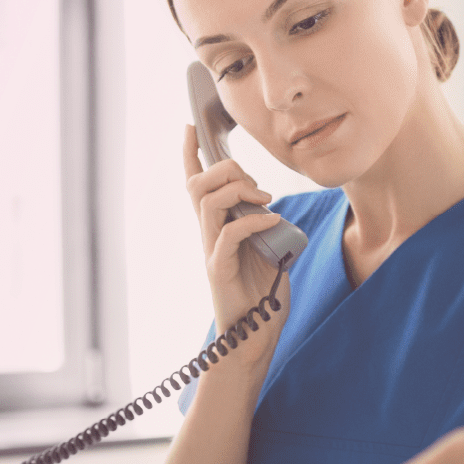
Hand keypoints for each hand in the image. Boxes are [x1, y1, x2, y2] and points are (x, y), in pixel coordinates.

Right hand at [182, 125, 289, 332]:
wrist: (252, 336)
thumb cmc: (260, 296)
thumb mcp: (267, 251)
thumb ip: (264, 228)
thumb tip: (272, 209)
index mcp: (216, 228)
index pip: (195, 184)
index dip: (190, 154)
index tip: (190, 128)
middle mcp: (208, 235)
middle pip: (197, 184)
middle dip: (226, 169)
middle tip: (256, 185)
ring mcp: (211, 251)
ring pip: (207, 202)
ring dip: (238, 190)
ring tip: (265, 200)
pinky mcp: (219, 270)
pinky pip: (228, 234)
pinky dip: (252, 220)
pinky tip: (273, 221)